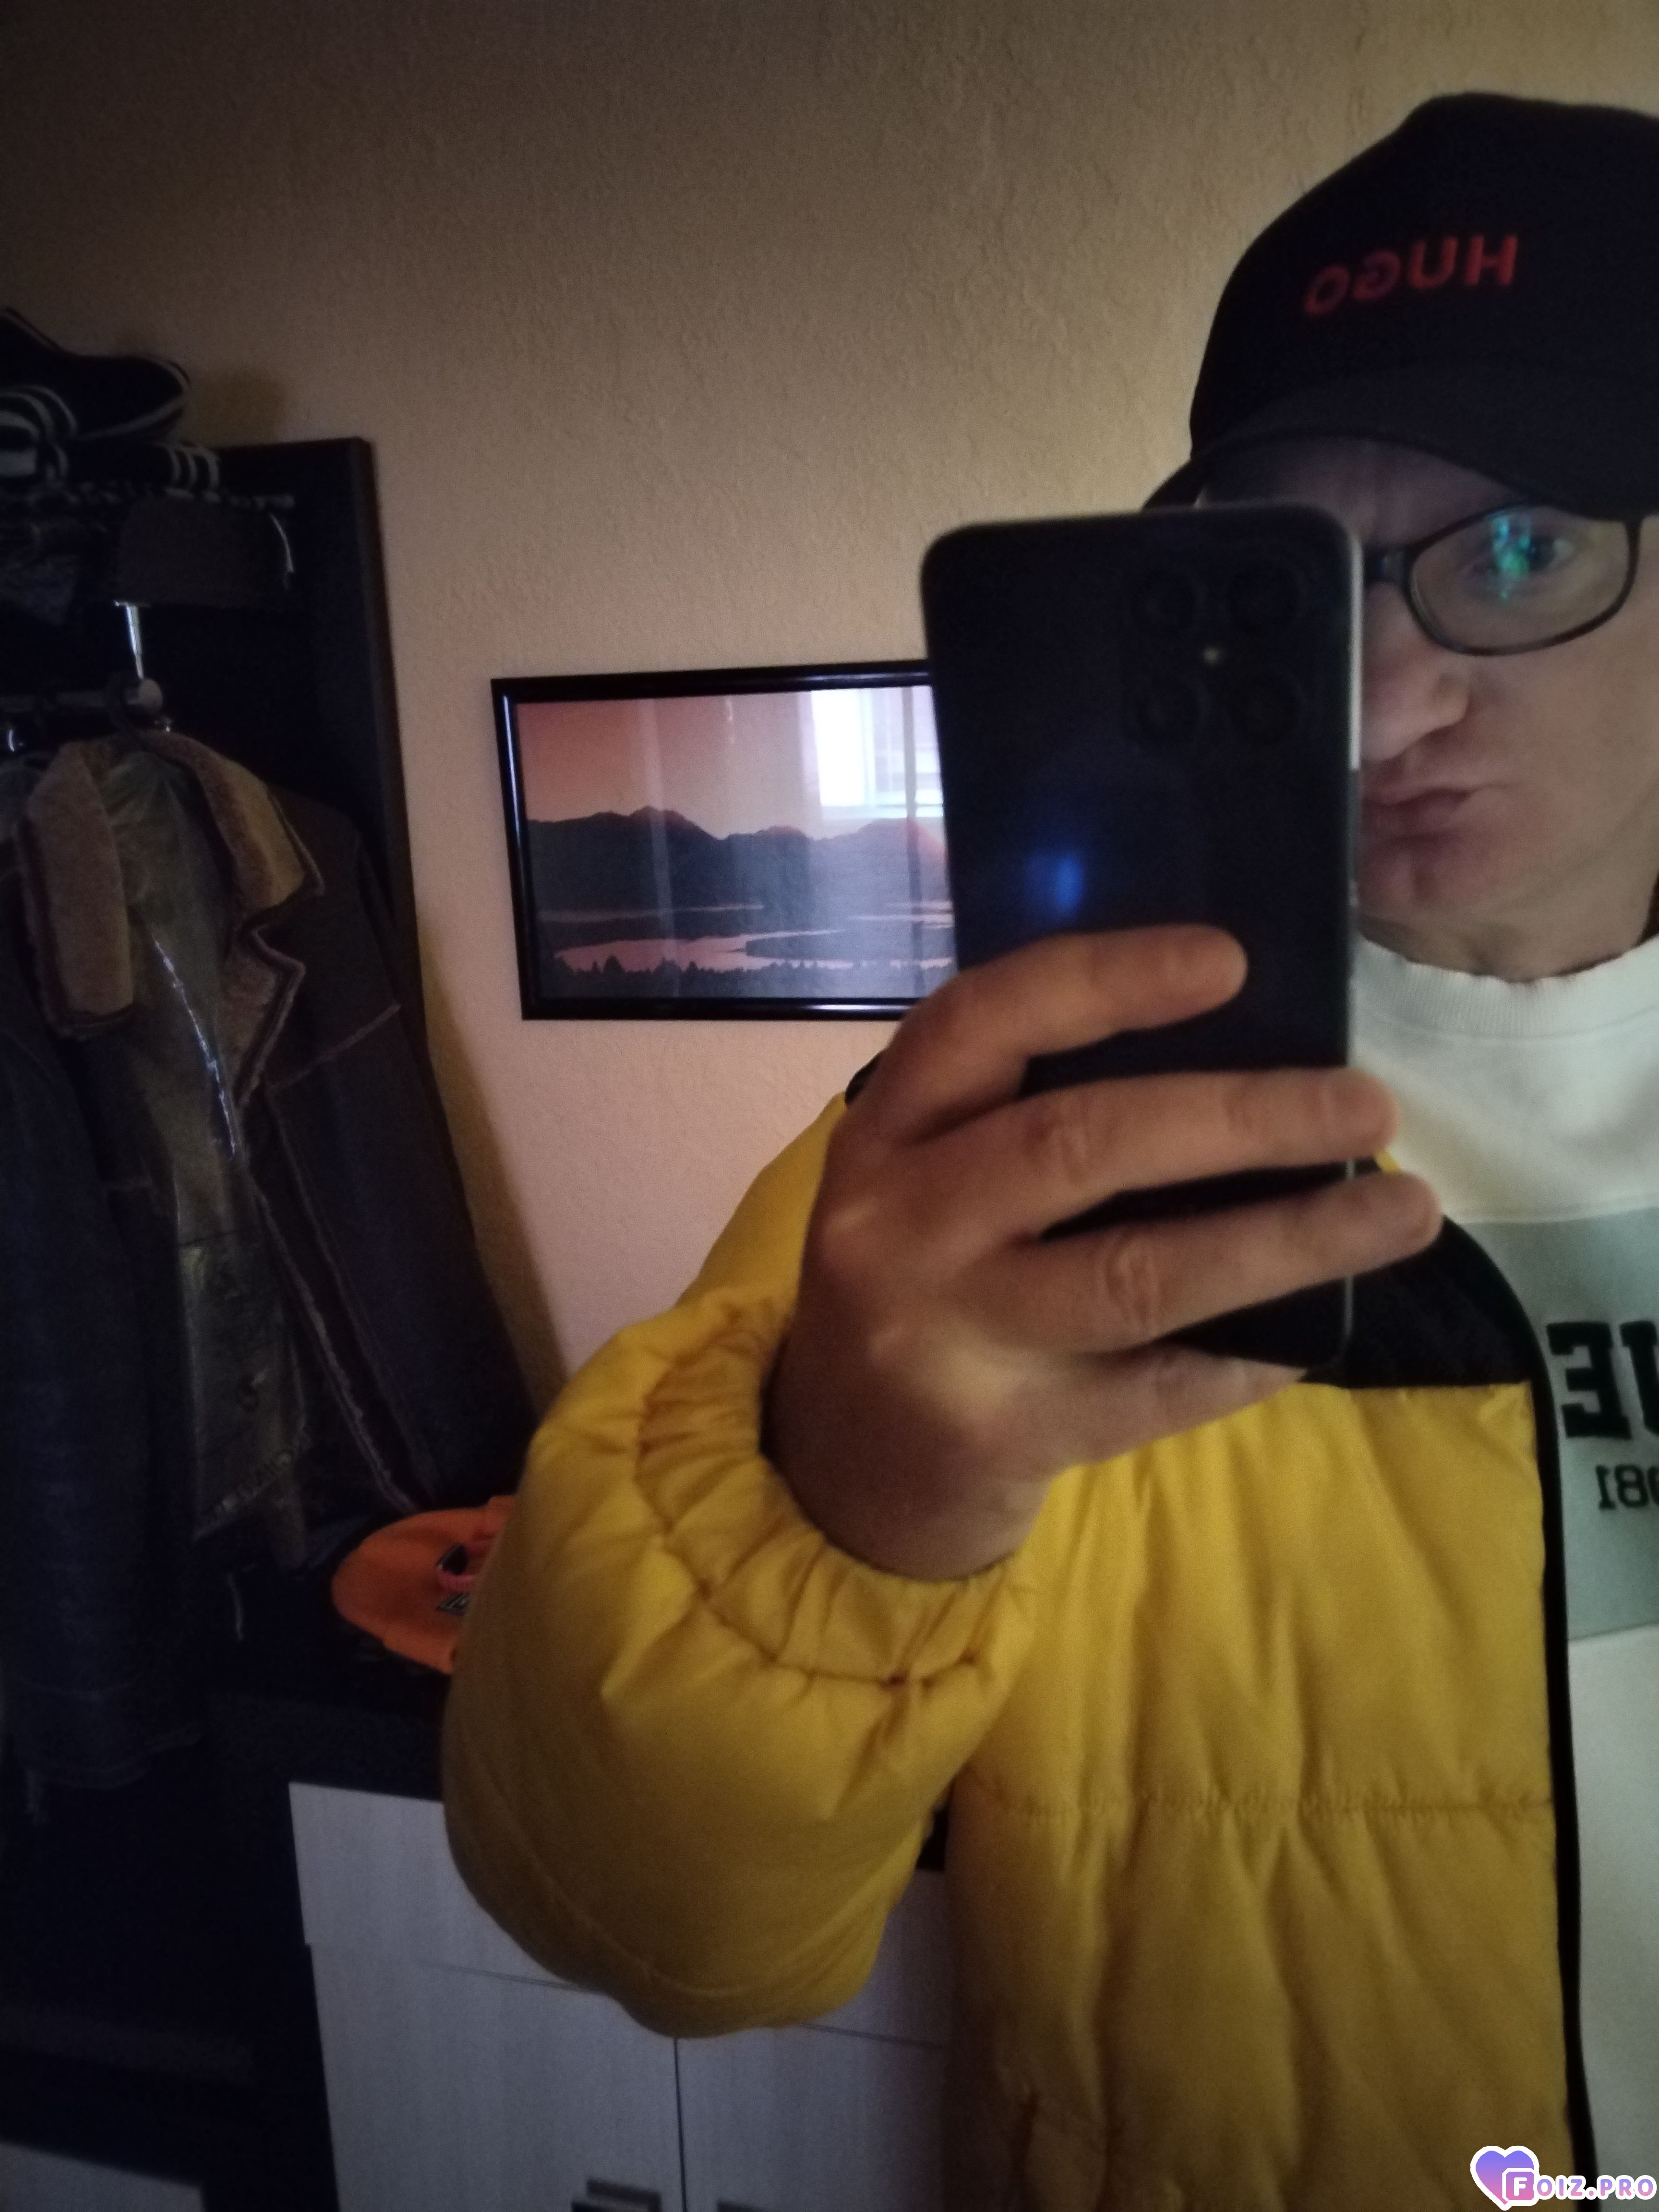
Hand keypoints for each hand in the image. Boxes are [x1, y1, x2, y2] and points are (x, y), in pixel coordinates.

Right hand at [765, 926, 1440, 1578]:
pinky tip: (1316, 1335)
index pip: (983, 1021)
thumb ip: (1027, 1115)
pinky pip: (1153, 1389)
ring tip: (1403, 1211)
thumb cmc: (926, 1282)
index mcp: (886, 1130)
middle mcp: (898, 1223)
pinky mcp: (998, 1434)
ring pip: (1137, 1275)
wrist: (847, 1467)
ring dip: (1286, 1238)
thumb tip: (1242, 1055)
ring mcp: (943, 1335)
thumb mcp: (931, 1178)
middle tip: (1365, 1104)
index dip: (1105, 980)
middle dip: (1241, 1116)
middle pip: (1078, 1143)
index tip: (1231, 961)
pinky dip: (1248, 1357)